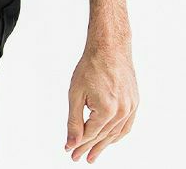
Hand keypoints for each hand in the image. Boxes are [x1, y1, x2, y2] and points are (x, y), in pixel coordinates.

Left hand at [64, 42, 138, 161]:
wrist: (109, 47)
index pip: (90, 134)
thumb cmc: (91, 65)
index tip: (69, 151)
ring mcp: (131, 107)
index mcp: (107, 109)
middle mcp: (122, 111)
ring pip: (116, 134)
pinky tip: (109, 139)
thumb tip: (72, 142)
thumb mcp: (76, 93)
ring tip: (93, 154)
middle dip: (89, 147)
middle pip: (103, 136)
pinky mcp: (134, 102)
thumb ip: (74, 120)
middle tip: (78, 157)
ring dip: (104, 145)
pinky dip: (116, 135)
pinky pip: (126, 126)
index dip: (78, 143)